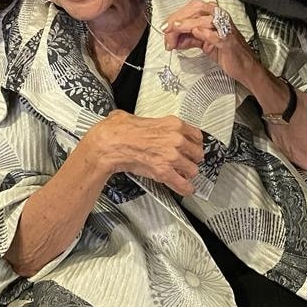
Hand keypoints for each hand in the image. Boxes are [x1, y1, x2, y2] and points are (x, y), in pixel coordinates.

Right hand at [81, 111, 203, 195]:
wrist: (109, 144)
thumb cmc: (118, 131)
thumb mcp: (134, 117)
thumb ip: (144, 120)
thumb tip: (135, 121)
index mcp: (172, 124)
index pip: (196, 135)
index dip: (194, 144)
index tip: (193, 147)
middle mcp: (176, 139)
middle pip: (197, 153)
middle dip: (192, 159)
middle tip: (187, 162)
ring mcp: (172, 156)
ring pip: (192, 170)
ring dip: (187, 174)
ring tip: (183, 175)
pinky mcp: (164, 172)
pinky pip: (183, 185)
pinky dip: (185, 189)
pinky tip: (185, 189)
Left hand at [164, 0, 257, 85]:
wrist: (245, 67)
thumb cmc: (226, 53)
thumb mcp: (203, 43)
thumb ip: (188, 38)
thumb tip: (172, 37)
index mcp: (215, 15)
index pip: (193, 8)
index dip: (177, 15)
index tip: (165, 25)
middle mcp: (221, 19)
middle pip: (197, 9)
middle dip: (179, 18)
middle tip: (166, 29)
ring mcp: (226, 30)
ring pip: (205, 20)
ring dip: (187, 25)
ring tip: (175, 29)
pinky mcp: (229, 43)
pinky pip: (217, 35)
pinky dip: (205, 33)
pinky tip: (195, 33)